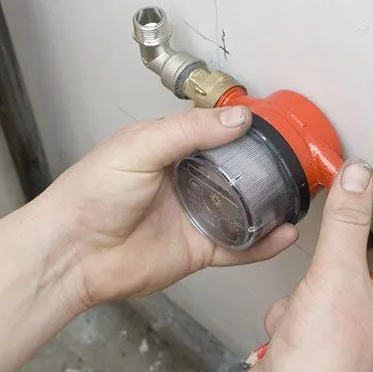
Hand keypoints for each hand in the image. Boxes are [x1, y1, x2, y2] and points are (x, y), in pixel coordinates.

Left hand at [38, 107, 298, 306]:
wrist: (72, 253)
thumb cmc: (90, 195)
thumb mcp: (139, 148)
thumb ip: (188, 132)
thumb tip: (236, 118)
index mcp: (170, 149)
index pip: (216, 131)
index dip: (245, 127)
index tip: (276, 124)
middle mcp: (187, 181)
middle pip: (236, 171)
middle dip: (266, 166)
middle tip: (297, 160)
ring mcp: (195, 216)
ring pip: (244, 209)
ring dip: (271, 204)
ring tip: (300, 195)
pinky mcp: (198, 250)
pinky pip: (240, 246)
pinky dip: (264, 243)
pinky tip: (284, 235)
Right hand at [232, 161, 372, 371]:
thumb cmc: (323, 358)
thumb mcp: (336, 273)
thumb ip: (346, 221)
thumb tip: (359, 177)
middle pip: (366, 263)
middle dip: (337, 256)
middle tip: (331, 245)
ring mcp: (349, 330)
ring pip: (329, 282)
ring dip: (308, 286)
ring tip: (305, 303)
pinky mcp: (319, 340)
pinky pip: (306, 306)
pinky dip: (291, 310)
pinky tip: (289, 324)